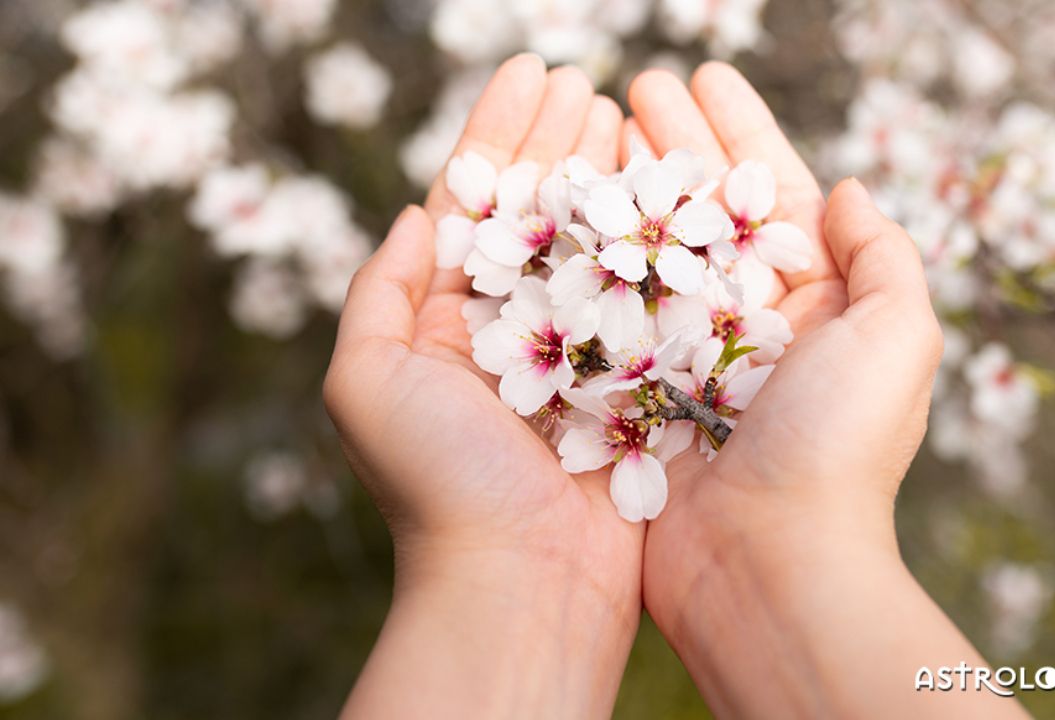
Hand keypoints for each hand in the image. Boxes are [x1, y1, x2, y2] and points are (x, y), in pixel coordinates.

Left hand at [325, 55, 640, 718]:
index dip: (501, 133)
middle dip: (561, 140)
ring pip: (599, 242)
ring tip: (626, 111)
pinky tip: (669, 187)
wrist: (521, 579)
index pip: (478, 203)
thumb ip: (380, 289)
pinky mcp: (636, 378)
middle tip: (584, 82)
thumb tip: (412, 212)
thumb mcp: (366, 379)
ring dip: (611, 173)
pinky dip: (658, 239)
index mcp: (450, 318)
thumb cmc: (435, 483)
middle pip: (542, 210)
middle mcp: (516, 326)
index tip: (529, 71)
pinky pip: (650, 296)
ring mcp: (581, 349)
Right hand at [629, 64, 1022, 718]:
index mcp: (814, 304)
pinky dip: (587, 260)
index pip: (773, 191)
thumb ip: (884, 256)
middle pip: (704, 210)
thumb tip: (847, 190)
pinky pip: (607, 311)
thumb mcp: (898, 338)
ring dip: (624, 186)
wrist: (766, 564)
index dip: (738, 130)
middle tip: (634, 86)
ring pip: (650, 250)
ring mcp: (686, 356)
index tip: (703, 75)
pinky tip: (562, 212)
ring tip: (592, 127)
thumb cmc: (837, 449)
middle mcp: (748, 324)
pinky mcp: (634, 392)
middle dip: (671, 144)